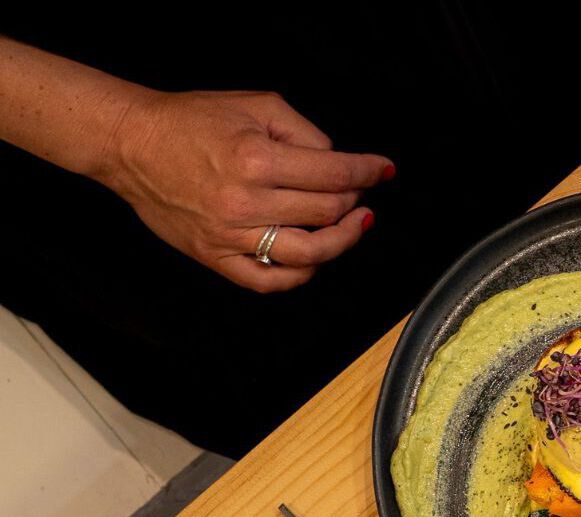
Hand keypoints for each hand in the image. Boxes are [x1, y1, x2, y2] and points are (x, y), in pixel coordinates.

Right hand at [102, 90, 391, 291]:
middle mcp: (245, 201)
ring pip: (309, 254)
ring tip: (352, 225)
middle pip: (327, 213)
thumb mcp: (254, 105)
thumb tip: (337, 161)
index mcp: (256, 159)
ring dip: (342, 241)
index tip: (383, 170)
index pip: (334, 173)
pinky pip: (271, 281)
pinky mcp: (216, 256)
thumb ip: (303, 132)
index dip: (368, 172)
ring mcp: (230, 235)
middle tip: (358, 192)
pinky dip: (302, 274)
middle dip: (353, 200)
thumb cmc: (190, 121)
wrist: (131, 143)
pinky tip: (315, 257)